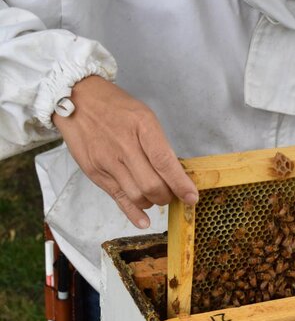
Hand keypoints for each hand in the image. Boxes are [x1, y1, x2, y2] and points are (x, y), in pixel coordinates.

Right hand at [53, 76, 197, 228]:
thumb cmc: (115, 107)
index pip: (165, 163)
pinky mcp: (95, 172)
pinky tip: (144, 221)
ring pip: (136, 195)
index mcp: (142, 127)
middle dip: (168, 195)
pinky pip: (117, 198)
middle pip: (152, 185)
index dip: (181, 184)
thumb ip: (158, 144)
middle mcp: (124, 146)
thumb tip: (175, 172)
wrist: (77, 100)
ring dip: (152, 202)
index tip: (192, 197)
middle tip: (173, 194)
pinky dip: (132, 213)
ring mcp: (107, 161)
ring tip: (156, 196)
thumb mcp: (144, 116)